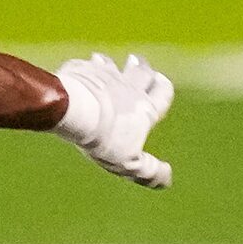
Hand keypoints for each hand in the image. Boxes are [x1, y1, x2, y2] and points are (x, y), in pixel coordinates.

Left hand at [53, 53, 175, 188]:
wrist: (75, 112)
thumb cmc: (103, 138)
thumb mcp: (128, 163)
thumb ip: (148, 170)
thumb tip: (167, 180)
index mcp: (145, 108)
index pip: (163, 94)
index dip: (163, 89)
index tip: (162, 81)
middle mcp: (129, 87)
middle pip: (142, 73)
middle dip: (143, 69)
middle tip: (139, 63)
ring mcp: (105, 76)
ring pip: (114, 66)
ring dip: (114, 65)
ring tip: (110, 63)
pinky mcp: (82, 71)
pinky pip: (88, 65)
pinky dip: (89, 65)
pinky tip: (85, 66)